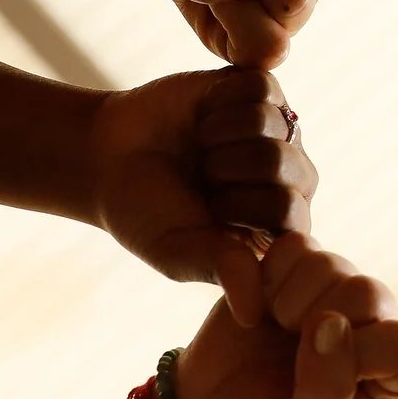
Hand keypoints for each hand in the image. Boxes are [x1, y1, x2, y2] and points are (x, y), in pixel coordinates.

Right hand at [91, 66, 317, 299]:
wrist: (108, 159)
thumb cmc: (147, 215)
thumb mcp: (177, 252)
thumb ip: (220, 270)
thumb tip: (253, 311)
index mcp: (280, 227)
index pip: (287, 212)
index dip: (236, 206)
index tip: (205, 210)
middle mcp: (289, 179)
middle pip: (281, 163)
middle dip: (223, 169)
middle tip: (200, 176)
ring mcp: (279, 132)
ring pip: (270, 122)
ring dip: (218, 135)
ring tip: (200, 148)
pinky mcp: (262, 91)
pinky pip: (260, 86)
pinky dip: (220, 100)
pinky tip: (204, 117)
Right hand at [170, 247, 397, 398]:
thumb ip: (328, 394)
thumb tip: (331, 323)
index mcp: (391, 370)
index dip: (352, 357)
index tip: (311, 378)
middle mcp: (372, 322)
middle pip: (366, 293)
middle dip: (314, 324)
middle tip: (288, 350)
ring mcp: (333, 288)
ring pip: (329, 264)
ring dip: (286, 301)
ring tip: (273, 331)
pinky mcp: (293, 266)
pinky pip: (290, 246)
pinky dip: (256, 276)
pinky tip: (250, 312)